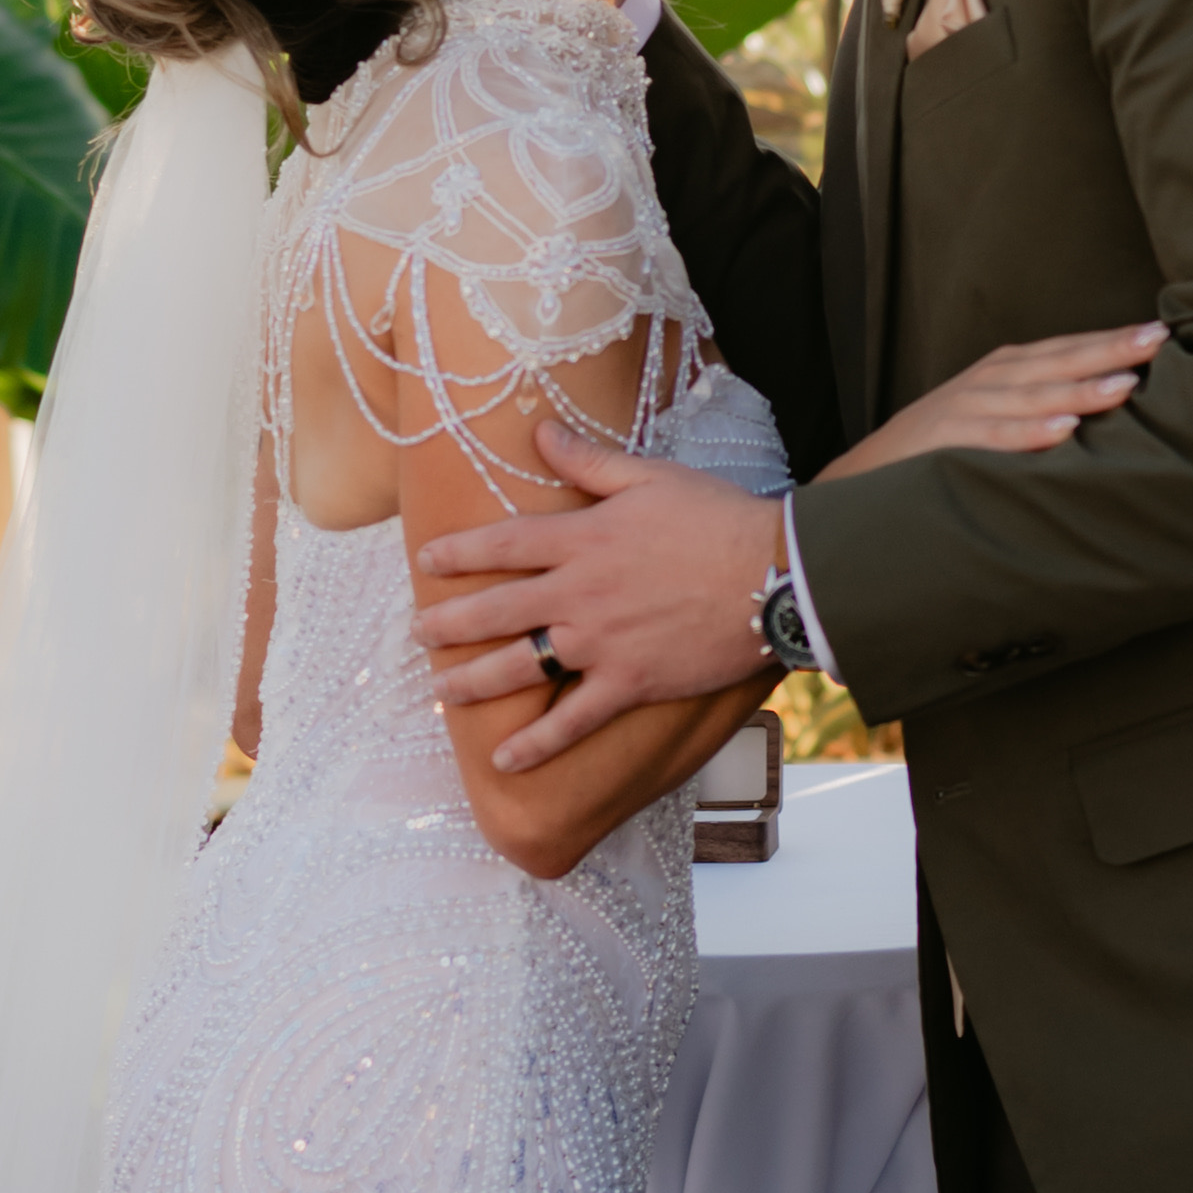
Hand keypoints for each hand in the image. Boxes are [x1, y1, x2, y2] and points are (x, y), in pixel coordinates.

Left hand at [415, 434, 783, 772]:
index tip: (426, 561)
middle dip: (450, 624)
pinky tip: (504, 761)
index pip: (503, 544)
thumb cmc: (718, 518)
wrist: (774, 573)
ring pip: (520, 666)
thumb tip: (541, 431)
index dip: (459, 552)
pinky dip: (537, 744)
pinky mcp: (630, 683)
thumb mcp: (650, 476)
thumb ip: (588, 461)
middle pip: (496, 611)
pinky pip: (573, 720)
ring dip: (473, 682)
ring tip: (440, 692)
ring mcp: (601, 642)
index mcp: (582, 538)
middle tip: (418, 633)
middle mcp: (580, 593)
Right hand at [825, 325, 1163, 478]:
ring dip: (1080, 389)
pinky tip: (1064, 429)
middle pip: (1059, 360)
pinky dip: (1029, 432)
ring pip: (1034, 395)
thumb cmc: (946, 449)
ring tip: (1125, 385)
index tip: (1164, 333)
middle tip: (1157, 341)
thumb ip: (1046, 407)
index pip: (1069, 348)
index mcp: (1007, 370)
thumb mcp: (998, 416)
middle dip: (1110, 351)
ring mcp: (967, 407)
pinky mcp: (946, 441)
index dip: (1113, 341)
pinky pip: (995, 437)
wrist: (866, 475)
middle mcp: (991, 379)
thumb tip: (1118, 410)